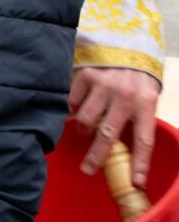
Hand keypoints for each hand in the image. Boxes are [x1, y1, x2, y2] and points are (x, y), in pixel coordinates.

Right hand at [71, 65, 162, 186]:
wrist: (126, 40)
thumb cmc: (139, 74)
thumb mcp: (148, 95)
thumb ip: (138, 117)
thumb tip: (123, 146)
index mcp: (146, 103)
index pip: (144, 140)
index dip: (140, 163)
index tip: (136, 182)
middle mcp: (124, 95)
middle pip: (107, 135)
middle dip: (96, 156)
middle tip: (87, 169)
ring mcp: (103, 85)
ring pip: (86, 120)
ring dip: (83, 131)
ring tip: (83, 132)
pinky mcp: (85, 75)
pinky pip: (73, 101)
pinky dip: (73, 109)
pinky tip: (77, 109)